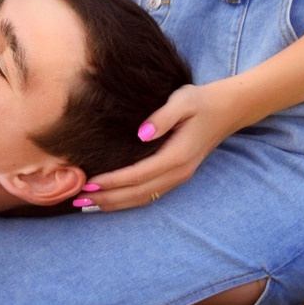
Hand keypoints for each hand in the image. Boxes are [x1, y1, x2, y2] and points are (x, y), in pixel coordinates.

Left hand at [72, 82, 246, 212]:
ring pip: (144, 198)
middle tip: (78, 199)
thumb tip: (141, 134)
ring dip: (115, 203)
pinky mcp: (177, 176)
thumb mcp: (183, 100)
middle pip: (138, 192)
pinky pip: (150, 194)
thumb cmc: (199, 101)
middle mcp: (179, 172)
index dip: (113, 181)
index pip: (138, 174)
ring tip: (87, 204)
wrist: (226, 110)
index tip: (88, 182)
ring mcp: (179, 177)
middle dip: (107, 198)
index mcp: (178, 155)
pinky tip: (109, 200)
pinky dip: (128, 200)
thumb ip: (163, 116)